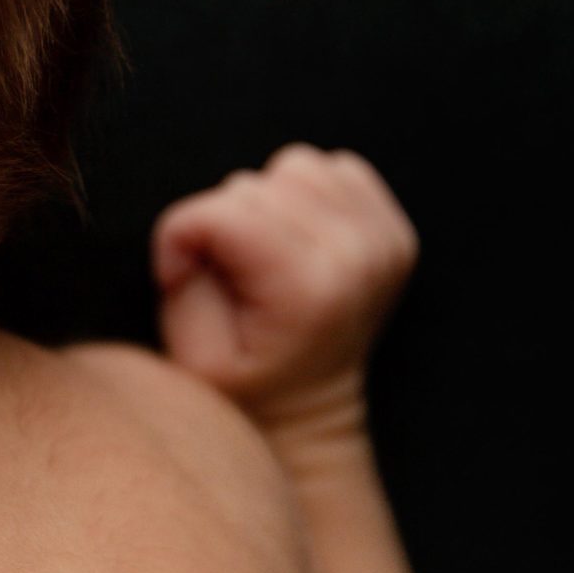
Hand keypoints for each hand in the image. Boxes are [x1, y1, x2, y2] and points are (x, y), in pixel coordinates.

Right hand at [151, 144, 419, 426]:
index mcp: (310, 288)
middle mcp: (359, 256)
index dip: (182, 237)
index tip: (180, 277)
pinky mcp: (393, 229)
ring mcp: (385, 241)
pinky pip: (334, 168)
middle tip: (226, 271)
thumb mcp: (191, 351)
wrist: (305, 406)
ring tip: (262, 251)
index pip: (222, 212)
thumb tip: (199, 227)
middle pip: (255, 184)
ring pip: (295, 166)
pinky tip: (295, 238)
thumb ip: (184, 279)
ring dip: (266, 200)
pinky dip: (303, 193)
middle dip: (223, 219)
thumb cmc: (239, 381)